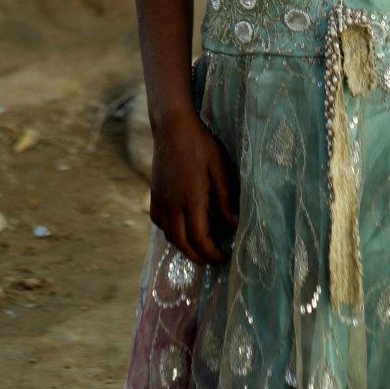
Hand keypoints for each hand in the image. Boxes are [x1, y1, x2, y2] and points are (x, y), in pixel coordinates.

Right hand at [148, 111, 239, 264]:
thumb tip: (235, 224)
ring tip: (198, 248)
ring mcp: (161, 200)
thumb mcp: (220, 169)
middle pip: (182, 243)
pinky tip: (179, 228)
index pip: (200, 239)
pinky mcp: (154, 194)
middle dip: (198, 256)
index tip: (223, 257)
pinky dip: (169, 232)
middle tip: (212, 260)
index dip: (212, 253)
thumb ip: (226, 199)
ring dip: (183, 246)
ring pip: (169, 235)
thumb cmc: (201, 146)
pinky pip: (158, 222)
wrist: (172, 128)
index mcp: (191, 201)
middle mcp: (173, 206)